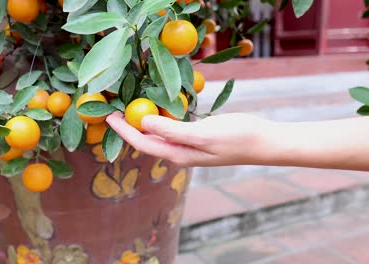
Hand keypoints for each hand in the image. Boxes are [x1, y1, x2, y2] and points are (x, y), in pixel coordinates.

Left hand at [106, 112, 271, 166]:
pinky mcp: (196, 135)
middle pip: (146, 139)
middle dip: (129, 126)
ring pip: (158, 132)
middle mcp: (178, 151)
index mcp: (177, 154)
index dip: (124, 131)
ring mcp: (188, 144)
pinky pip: (172, 125)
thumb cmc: (236, 137)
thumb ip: (172, 130)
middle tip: (115, 107)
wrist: (263, 141)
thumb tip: (143, 123)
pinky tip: (158, 105)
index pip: (142, 143)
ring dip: (143, 120)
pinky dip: (161, 116)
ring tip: (130, 104)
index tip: (109, 117)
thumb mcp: (203, 133)